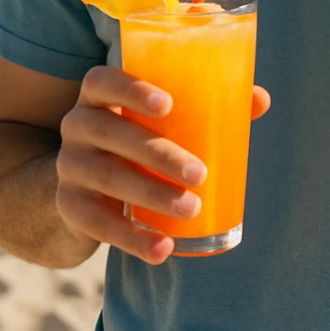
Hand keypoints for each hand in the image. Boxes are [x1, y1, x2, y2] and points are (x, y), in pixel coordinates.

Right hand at [55, 65, 269, 264]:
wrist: (80, 187)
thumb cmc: (135, 139)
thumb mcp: (157, 121)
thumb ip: (206, 106)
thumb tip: (260, 100)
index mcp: (98, 95)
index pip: (103, 81)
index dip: (132, 90)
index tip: (169, 105)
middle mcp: (77, 125)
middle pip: (112, 133)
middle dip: (159, 155)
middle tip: (200, 174)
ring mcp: (69, 167)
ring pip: (109, 178)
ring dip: (153, 196)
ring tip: (192, 208)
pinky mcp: (70, 207)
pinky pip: (99, 225)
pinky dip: (133, 239)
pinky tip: (163, 249)